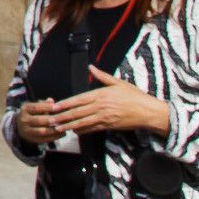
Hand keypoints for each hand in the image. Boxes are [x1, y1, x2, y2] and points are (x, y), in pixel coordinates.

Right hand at [15, 99, 62, 145]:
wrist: (21, 125)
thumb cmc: (33, 113)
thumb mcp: (36, 105)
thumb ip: (44, 103)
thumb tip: (51, 100)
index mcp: (25, 109)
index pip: (35, 108)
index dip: (47, 107)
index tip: (58, 107)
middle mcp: (24, 120)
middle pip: (39, 120)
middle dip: (52, 119)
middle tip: (63, 118)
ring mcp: (27, 131)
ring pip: (42, 131)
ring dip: (54, 129)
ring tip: (64, 127)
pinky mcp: (32, 139)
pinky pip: (45, 139)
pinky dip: (55, 137)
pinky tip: (62, 133)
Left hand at [49, 68, 170, 138]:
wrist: (148, 112)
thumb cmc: (134, 96)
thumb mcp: (118, 83)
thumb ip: (102, 76)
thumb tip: (91, 67)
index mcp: (101, 94)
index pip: (79, 99)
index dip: (65, 104)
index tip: (55, 106)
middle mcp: (101, 106)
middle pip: (78, 112)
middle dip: (63, 116)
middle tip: (50, 119)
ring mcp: (104, 117)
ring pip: (83, 122)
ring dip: (69, 125)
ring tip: (57, 127)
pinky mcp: (109, 126)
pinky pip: (92, 128)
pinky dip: (82, 130)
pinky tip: (74, 131)